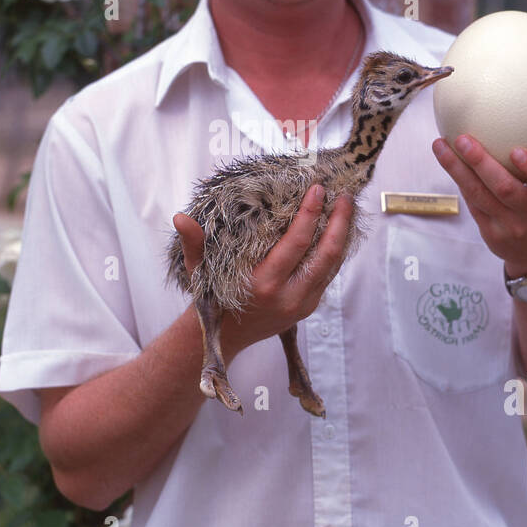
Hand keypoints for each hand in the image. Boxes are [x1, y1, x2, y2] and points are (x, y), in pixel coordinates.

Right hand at [172, 185, 354, 354]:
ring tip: (346, 208)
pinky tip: (338, 231)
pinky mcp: (310, 306)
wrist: (226, 336)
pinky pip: (329, 275)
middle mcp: (288, 296)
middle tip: (344, 195)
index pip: (297, 243)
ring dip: (343, 235)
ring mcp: (303, 304)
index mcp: (264, 283)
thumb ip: (193, 243)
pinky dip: (337, 251)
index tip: (318, 189)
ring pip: (333, 265)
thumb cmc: (213, 298)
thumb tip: (180, 217)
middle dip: (339, 222)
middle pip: (326, 254)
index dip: (310, 214)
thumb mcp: (200, 270)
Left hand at [431, 111, 526, 275]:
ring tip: (440, 144)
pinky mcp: (489, 232)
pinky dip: (458, 180)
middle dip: (482, 164)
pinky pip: (472, 202)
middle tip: (463, 138)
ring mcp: (508, 226)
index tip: (517, 151)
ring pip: (479, 196)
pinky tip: (445, 157)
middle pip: (505, 190)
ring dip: (457, 170)